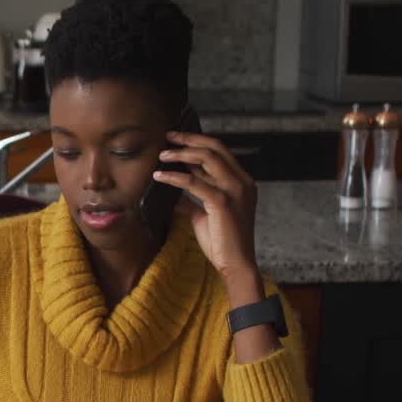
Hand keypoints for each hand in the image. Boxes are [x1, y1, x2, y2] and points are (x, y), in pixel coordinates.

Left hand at [153, 131, 259, 284]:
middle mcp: (242, 182)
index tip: (177, 138)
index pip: (221, 152)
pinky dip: (174, 177)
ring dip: (181, 154)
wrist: (235, 264)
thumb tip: (171, 191)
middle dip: (189, 139)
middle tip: (168, 136)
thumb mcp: (204, 214)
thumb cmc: (222, 242)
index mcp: (241, 182)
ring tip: (161, 155)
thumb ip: (192, 200)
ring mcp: (234, 191)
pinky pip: (193, 182)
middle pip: (215, 148)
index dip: (198, 142)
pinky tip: (159, 177)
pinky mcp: (222, 202)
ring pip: (206, 159)